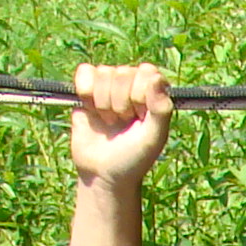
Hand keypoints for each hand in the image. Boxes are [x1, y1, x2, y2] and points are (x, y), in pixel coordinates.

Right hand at [71, 62, 173, 189]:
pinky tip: (91, 109)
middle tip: (123, 123)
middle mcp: (133, 84)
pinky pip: (84, 71)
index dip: (140, 95)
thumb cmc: (134, 158)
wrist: (103, 174)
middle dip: (120, 103)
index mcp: (154, 92)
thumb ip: (161, 109)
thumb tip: (156, 78)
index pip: (147, 72)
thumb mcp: (153, 138)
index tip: (139, 117)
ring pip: (103, 73)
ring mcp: (110, 85)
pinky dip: (85, 91)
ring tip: (110, 122)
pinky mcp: (87, 89)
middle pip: (123, 73)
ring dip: (104, 103)